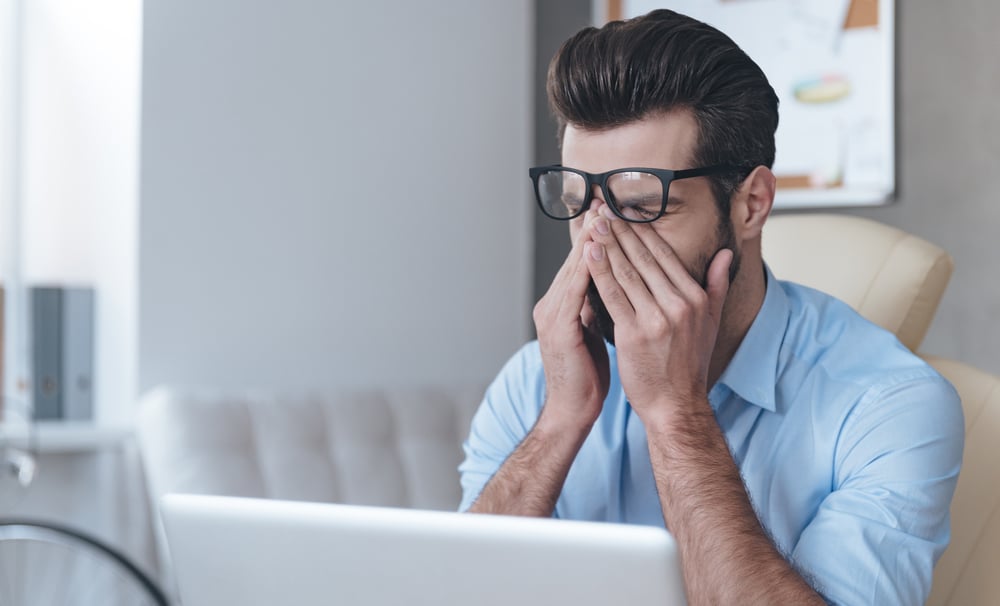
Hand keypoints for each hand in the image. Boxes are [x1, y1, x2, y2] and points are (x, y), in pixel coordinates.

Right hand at [532, 213, 610, 431]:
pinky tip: (598, 251)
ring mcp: (551, 314)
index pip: (581, 263)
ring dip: (589, 241)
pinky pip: (575, 290)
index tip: (609, 211)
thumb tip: (613, 286)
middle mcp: (551, 304)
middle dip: (591, 229)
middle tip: (604, 199)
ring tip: (602, 215)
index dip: (595, 236)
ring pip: (574, 269)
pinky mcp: (557, 326)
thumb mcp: (594, 333)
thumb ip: (598, 307)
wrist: (571, 410)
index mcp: (561, 305)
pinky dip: (586, 268)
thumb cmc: (586, 376)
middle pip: (575, 259)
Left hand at [584, 215, 731, 423]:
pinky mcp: (635, 334)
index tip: (627, 211)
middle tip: (604, 208)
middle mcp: (679, 306)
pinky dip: (600, 272)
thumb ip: (716, 286)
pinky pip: (613, 296)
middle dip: (623, 231)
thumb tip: (724, 255)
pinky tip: (589, 254)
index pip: (665, 256)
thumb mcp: (711, 323)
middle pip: (645, 259)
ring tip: (593, 223)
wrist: (676, 405)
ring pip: (628, 273)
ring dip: (609, 245)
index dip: (644, 232)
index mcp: (696, 299)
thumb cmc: (689, 365)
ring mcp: (657, 319)